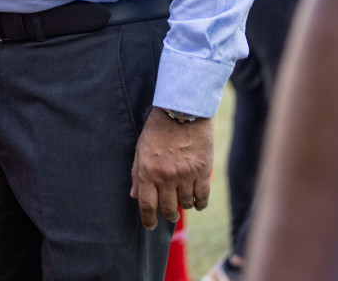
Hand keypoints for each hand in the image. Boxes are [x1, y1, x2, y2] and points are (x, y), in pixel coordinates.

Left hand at [130, 107, 212, 228]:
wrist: (182, 111)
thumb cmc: (158, 129)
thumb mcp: (141, 149)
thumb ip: (137, 174)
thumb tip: (135, 196)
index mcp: (148, 171)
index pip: (147, 205)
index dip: (148, 220)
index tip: (150, 226)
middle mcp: (166, 176)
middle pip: (168, 209)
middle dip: (168, 215)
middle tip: (169, 214)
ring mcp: (185, 175)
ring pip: (185, 205)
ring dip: (183, 206)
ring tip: (182, 199)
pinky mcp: (202, 171)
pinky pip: (202, 198)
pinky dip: (199, 204)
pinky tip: (196, 202)